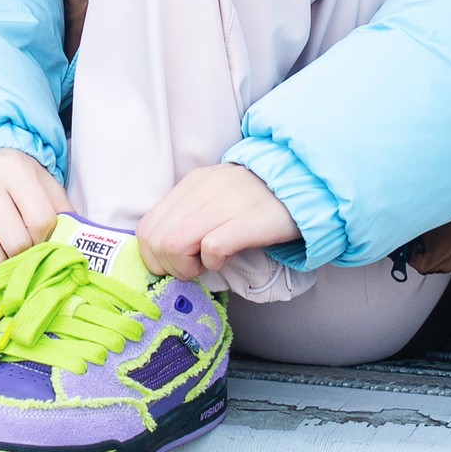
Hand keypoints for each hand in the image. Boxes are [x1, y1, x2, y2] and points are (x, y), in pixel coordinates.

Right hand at [0, 149, 69, 277]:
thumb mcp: (41, 182)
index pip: (41, 222)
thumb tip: (81, 243)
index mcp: (13, 168)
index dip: (46, 239)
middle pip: (16, 244)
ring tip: (0, 248)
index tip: (40, 237)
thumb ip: (63, 210)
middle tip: (21, 246)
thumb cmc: (11, 180)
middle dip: (24, 253)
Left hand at [136, 164, 300, 280]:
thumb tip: (165, 251)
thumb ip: (190, 216)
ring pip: (173, 245)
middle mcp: (202, 190)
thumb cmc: (258, 202)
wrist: (304, 186)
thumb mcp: (216, 198)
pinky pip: (210, 249)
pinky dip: (214, 263)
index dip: (155, 256)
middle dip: (170, 266)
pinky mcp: (247, 220)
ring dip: (188, 267)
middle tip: (196, 267)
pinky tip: (227, 258)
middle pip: (156, 240)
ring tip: (210, 263)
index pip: (147, 227)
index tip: (179, 263)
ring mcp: (224, 203)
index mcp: (191, 184)